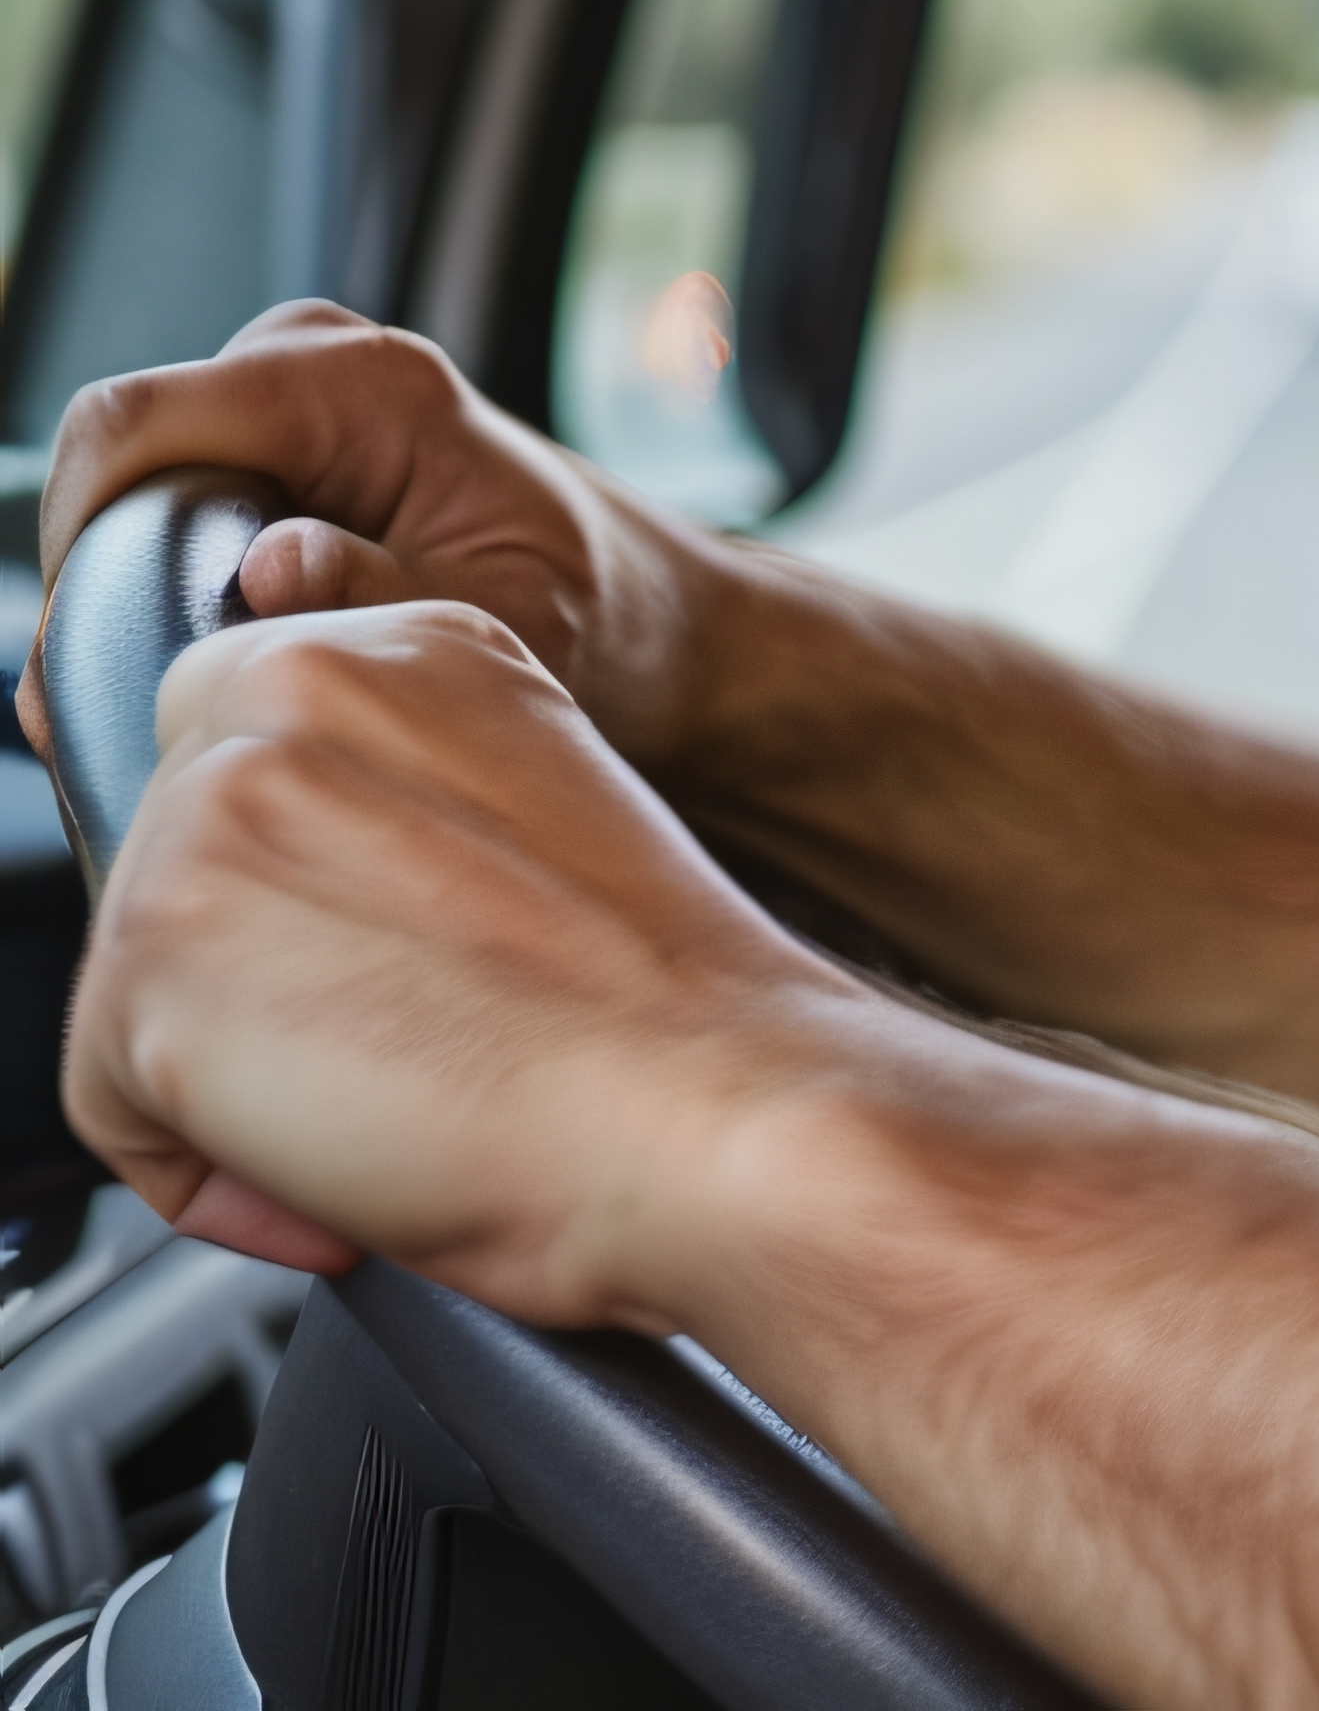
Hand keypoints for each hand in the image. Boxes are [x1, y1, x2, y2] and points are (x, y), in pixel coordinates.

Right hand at [32, 305, 734, 771]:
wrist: (661, 626)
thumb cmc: (603, 621)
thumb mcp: (502, 627)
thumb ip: (375, 594)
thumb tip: (268, 566)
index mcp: (359, 384)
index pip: (133, 425)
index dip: (81, 541)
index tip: (82, 662)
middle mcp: (309, 364)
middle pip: (115, 468)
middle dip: (100, 589)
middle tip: (128, 714)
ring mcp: (286, 401)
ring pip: (131, 499)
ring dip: (134, 602)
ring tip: (188, 704)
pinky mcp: (278, 453)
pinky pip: (171, 513)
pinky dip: (170, 596)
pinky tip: (211, 677)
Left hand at [60, 598, 875, 1321]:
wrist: (716, 1110)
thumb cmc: (663, 1019)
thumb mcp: (531, 827)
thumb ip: (396, 805)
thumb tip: (287, 907)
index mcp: (415, 645)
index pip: (232, 740)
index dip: (283, 882)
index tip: (360, 954)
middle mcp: (300, 690)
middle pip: (160, 856)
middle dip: (242, 975)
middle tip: (388, 1045)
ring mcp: (215, 812)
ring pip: (127, 979)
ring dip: (228, 1076)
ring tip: (382, 1110)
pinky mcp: (157, 945)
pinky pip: (107, 1097)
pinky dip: (202, 1169)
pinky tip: (339, 1167)